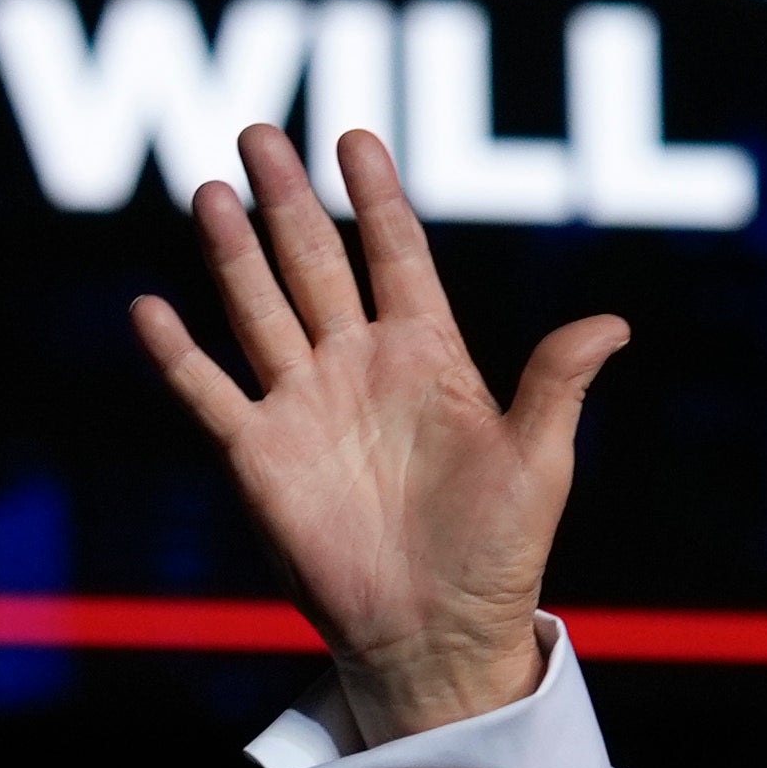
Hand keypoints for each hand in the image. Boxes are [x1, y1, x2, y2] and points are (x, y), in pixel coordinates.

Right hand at [130, 125, 627, 738]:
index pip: (397, 255)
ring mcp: (304, 406)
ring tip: (212, 190)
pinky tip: (151, 309)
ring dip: (233, 253)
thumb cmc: (499, 552)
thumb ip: (557, 385)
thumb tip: (615, 323)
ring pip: (259, 309)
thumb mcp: (539, 463)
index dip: (377, 197)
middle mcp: (359, 366)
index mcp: (428, 355)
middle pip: (315, 263)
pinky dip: (178, 355)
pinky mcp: (260, 457)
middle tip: (260, 133)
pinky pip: (211, 394)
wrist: (437, 633)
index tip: (356, 138)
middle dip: (288, 199)